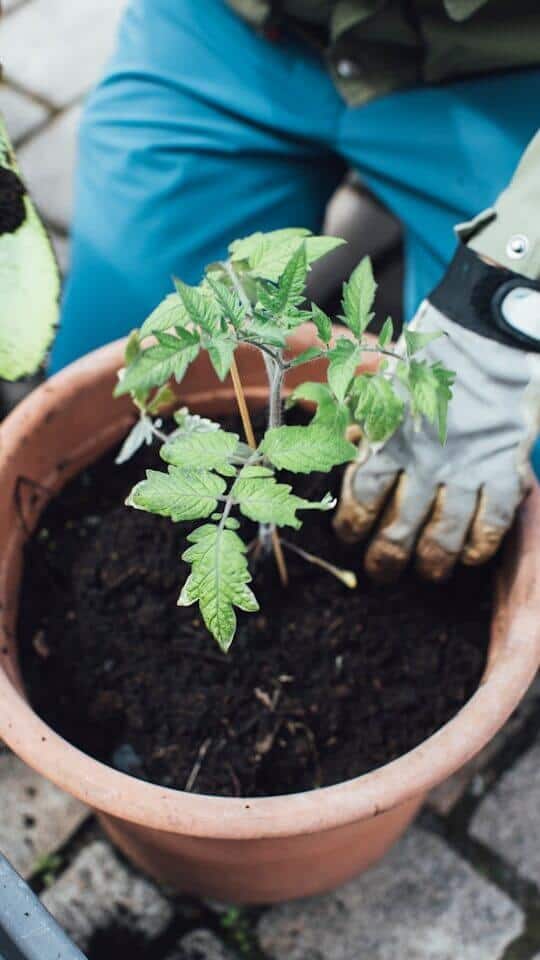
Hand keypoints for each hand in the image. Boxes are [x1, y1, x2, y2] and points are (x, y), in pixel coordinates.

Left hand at [334, 299, 539, 581]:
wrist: (482, 335)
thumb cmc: (423, 360)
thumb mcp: (378, 387)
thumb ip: (358, 426)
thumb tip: (339, 456)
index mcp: (387, 437)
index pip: (361, 496)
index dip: (352, 524)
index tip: (350, 536)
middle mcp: (423, 460)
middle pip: (399, 527)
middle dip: (387, 558)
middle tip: (382, 571)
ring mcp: (465, 467)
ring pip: (445, 533)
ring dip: (432, 561)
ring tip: (427, 572)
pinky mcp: (503, 466)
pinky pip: (492, 521)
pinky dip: (481, 545)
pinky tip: (471, 556)